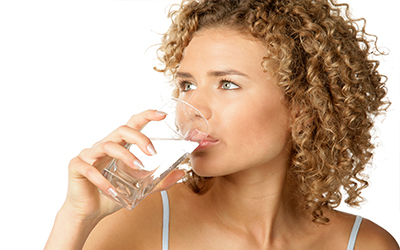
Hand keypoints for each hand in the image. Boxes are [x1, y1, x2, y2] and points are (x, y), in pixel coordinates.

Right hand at [61, 110, 185, 222]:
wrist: (90, 211)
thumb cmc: (113, 193)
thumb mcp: (140, 187)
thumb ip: (159, 180)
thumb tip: (181, 173)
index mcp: (119, 145)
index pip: (133, 124)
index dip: (146, 116)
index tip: (162, 114)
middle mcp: (104, 145)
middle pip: (122, 130)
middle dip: (139, 137)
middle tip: (152, 152)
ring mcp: (90, 154)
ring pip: (107, 145)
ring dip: (125, 156)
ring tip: (138, 168)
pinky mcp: (77, 166)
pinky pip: (90, 169)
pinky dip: (103, 181)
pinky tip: (113, 191)